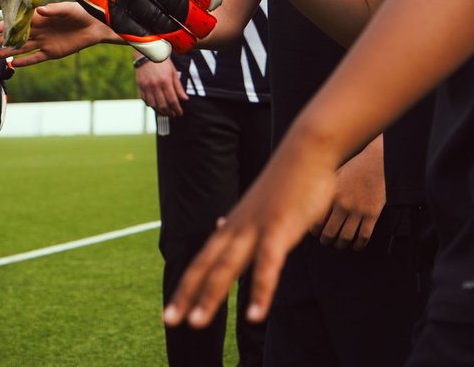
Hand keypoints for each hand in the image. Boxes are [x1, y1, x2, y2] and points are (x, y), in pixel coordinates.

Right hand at [0, 2, 109, 66]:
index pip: (20, 21)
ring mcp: (45, 42)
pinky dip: (26, 61)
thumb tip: (40, 10)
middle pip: (18, 36)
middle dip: (4, 39)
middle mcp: (40, 30)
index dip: (8, 25)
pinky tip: (14, 63)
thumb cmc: (81, 13)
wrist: (95, 26)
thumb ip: (54, 10)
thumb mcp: (68, 9)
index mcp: (41, 17)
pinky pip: (36, 58)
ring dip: (10, 51)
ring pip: (24, 48)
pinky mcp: (52, 53)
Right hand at [35, 0, 221, 61]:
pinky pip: (135, 32)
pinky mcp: (111, 12)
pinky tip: (165, 54)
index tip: (216, 2)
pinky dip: (151, 45)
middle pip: (178, 4)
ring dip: (179, 36)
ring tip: (191, 43)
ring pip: (161, 22)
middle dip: (198, 19)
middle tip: (209, 27)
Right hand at [135, 56, 187, 117]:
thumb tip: (185, 99)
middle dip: (169, 113)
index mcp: (165, 81)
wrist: (147, 53)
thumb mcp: (173, 72)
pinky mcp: (140, 86)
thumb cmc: (162, 62)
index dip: (177, 109)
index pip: (172, 101)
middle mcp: (155, 85)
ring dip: (160, 111)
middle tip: (173, 114)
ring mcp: (146, 86)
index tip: (180, 113)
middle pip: (163, 105)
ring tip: (165, 112)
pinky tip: (155, 105)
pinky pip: (144, 100)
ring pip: (153, 105)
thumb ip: (178, 87)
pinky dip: (150, 105)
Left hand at [163, 128, 338, 328]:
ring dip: (211, 296)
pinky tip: (255, 317)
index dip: (186, 285)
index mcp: (234, 224)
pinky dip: (260, 291)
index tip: (172, 311)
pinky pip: (267, 266)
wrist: (305, 149)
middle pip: (206, 265)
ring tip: (196, 324)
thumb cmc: (286, 179)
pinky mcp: (279, 228)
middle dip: (186, 294)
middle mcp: (238, 227)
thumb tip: (221, 225)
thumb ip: (239, 221)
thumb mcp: (256, 204)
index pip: (203, 260)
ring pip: (227, 267)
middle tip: (168, 321)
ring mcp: (256, 228)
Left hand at [310, 136, 383, 249]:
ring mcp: (358, 210)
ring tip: (339, 244)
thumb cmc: (353, 167)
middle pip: (330, 232)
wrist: (375, 162)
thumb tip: (312, 204)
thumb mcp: (335, 175)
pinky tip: (356, 245)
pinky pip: (364, 236)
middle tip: (325, 241)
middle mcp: (343, 204)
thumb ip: (326, 190)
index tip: (314, 232)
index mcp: (331, 194)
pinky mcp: (372, 214)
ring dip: (340, 244)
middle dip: (326, 240)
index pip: (317, 219)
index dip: (314, 230)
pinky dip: (359, 244)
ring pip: (346, 237)